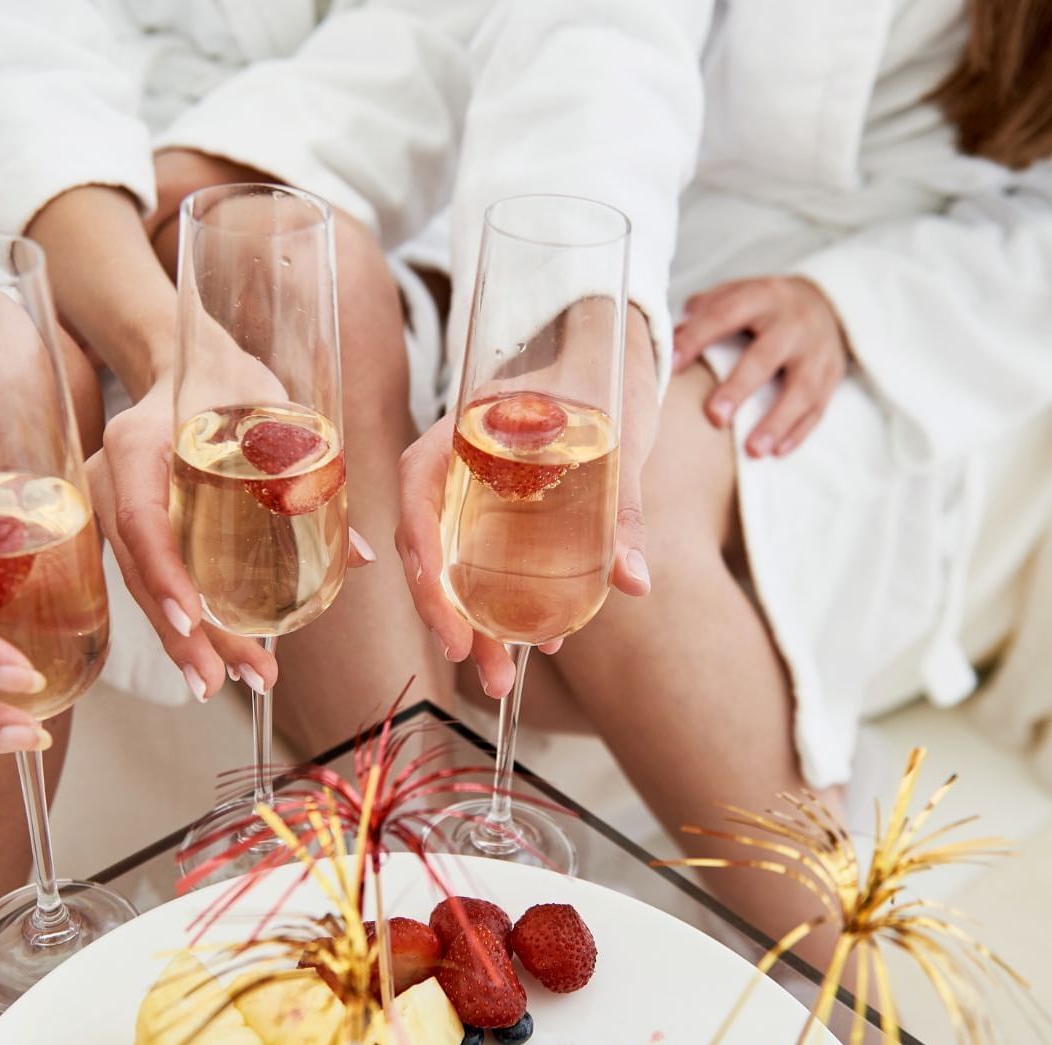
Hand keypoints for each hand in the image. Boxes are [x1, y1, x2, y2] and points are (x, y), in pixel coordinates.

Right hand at [93, 371, 375, 702]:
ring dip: (184, 640)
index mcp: (137, 445)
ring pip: (142, 584)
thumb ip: (311, 476)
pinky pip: (149, 578)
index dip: (167, 572)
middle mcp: (111, 480)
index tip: (195, 618)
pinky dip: (180, 620)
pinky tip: (212, 658)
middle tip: (229, 680)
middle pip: (140, 570)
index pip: (142, 519)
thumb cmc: (229, 380)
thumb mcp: (272, 411)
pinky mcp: (128, 526)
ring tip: (226, 684)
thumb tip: (361, 556)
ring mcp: (112, 506)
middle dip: (184, 633)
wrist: (183, 360)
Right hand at [394, 312, 657, 698]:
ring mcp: (472, 492)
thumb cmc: (606, 381)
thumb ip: (622, 508)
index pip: (418, 491)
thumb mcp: (618, 439)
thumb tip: (633, 581)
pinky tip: (540, 643)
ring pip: (454, 565)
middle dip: (447, 614)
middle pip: (430, 545)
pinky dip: (504, 607)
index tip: (446, 612)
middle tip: (478, 666)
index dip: (423, 557)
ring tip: (503, 680)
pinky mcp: (496, 514)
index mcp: (463, 428)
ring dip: (474, 625)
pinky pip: (485, 566)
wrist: (616, 358)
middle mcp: (456, 464)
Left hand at [672, 276, 847, 457]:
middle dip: (740, 387)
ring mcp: (817, 349)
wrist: (823, 301)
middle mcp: (793, 322)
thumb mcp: (738, 293)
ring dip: (777, 421)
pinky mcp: (833, 374)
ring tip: (752, 451)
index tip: (671, 365)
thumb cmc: (763, 306)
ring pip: (801, 388)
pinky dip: (798, 432)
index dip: (697, 338)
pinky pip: (819, 407)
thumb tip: (669, 338)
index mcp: (762, 297)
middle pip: (766, 356)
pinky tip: (776, 452)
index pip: (726, 315)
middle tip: (714, 417)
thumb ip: (705, 310)